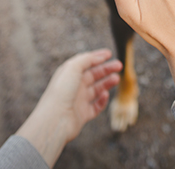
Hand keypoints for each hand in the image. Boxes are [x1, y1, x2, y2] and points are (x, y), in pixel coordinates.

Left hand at [16, 49, 120, 165]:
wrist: (55, 119)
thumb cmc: (61, 92)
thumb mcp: (73, 68)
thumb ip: (87, 59)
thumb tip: (100, 57)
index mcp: (69, 74)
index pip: (85, 63)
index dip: (97, 57)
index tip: (109, 53)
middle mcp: (73, 86)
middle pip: (93, 75)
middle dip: (106, 69)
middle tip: (119, 65)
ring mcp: (78, 101)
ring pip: (96, 89)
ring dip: (107, 83)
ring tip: (116, 79)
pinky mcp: (83, 115)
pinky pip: (96, 106)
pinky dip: (103, 100)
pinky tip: (105, 95)